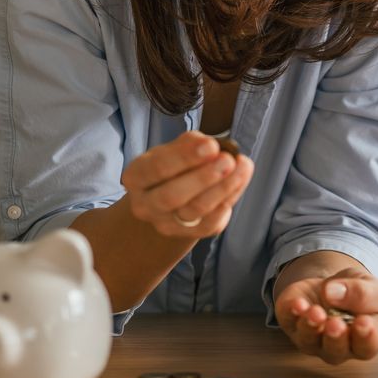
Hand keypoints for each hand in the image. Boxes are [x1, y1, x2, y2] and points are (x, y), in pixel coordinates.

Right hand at [121, 131, 253, 238]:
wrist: (170, 196)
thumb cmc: (173, 166)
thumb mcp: (173, 149)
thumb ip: (189, 144)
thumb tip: (211, 145)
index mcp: (135, 177)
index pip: (156, 168)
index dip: (185, 157)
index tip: (211, 145)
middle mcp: (145, 205)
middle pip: (172, 196)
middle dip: (203, 177)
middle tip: (228, 160)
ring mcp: (165, 223)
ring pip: (194, 211)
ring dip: (222, 188)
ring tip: (242, 167)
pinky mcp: (187, 234)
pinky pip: (209, 224)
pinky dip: (227, 202)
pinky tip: (240, 181)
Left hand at [274, 269, 377, 364]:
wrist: (332, 286)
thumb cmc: (357, 295)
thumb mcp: (372, 287)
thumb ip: (363, 293)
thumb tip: (335, 293)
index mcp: (363, 341)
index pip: (366, 347)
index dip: (366, 337)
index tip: (364, 322)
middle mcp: (336, 347)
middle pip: (334, 351)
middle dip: (334, 338)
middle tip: (336, 324)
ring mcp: (310, 338)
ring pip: (308, 340)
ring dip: (311, 326)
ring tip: (316, 312)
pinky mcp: (290, 321)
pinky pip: (287, 319)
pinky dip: (291, 311)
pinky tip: (298, 303)